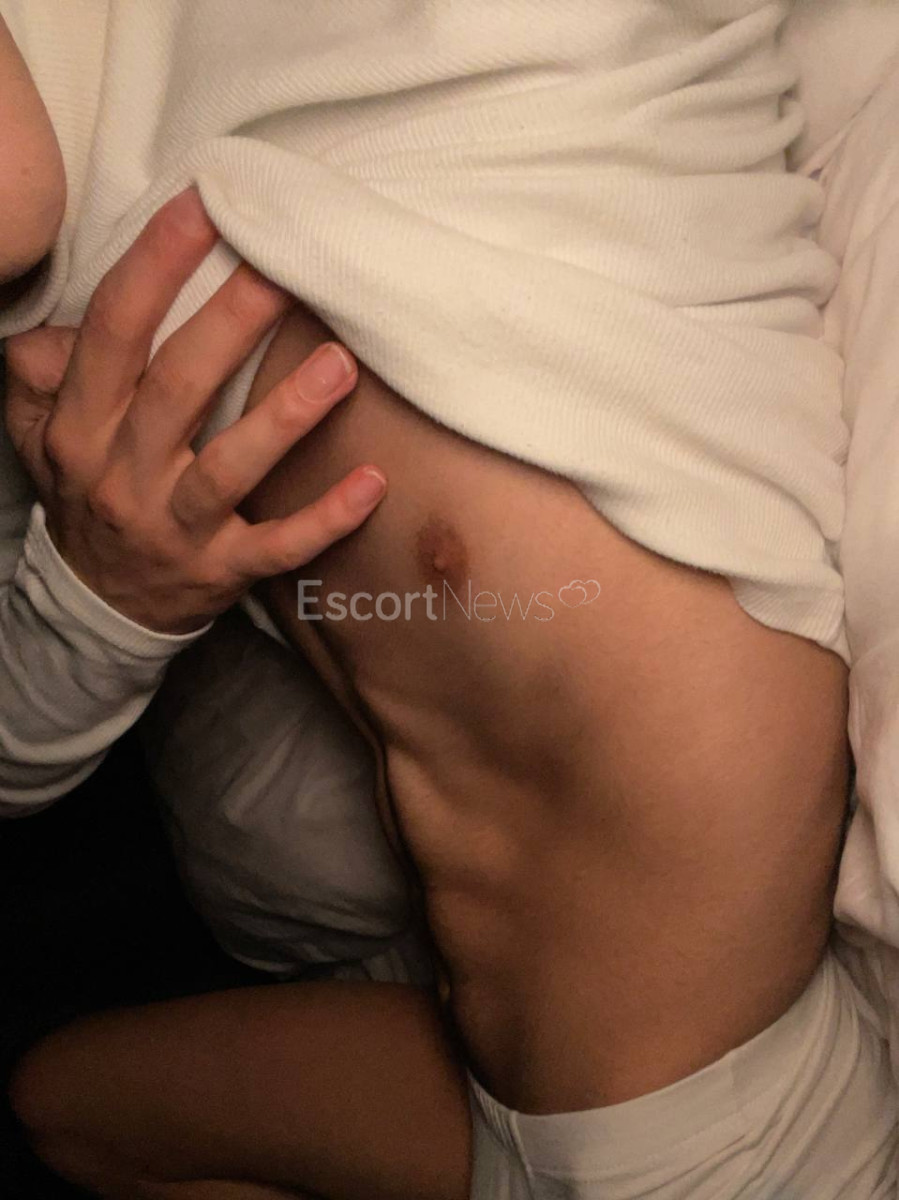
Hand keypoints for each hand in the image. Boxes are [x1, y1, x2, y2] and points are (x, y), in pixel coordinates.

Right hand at [4, 189, 385, 633]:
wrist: (99, 605)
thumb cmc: (86, 495)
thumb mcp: (39, 433)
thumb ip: (42, 372)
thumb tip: (62, 323)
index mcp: (82, 425)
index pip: (115, 332)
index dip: (155, 266)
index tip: (204, 205)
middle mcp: (125, 473)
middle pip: (178, 388)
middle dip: (230, 323)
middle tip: (286, 266)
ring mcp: (176, 527)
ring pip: (230, 468)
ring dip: (286, 416)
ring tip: (340, 364)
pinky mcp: (223, 571)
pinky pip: (278, 547)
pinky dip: (325, 520)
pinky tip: (373, 484)